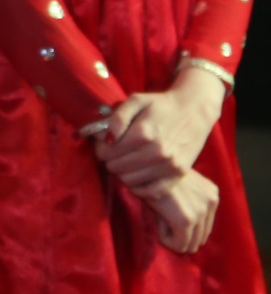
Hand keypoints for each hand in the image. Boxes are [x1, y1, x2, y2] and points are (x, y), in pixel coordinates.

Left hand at [92, 71, 224, 187]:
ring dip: (122, 172)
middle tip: (115, 151)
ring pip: (129, 181)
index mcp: (142, 133)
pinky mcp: (179, 174)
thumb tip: (104, 138)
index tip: (104, 142)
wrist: (194, 110)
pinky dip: (140, 187)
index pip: (105, 152)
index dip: (100, 147)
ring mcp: (169, 165)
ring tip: (126, 160)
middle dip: (109, 159)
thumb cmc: (160, 105)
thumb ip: (117, 118)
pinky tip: (137, 175)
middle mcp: (156, 152)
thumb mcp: (136, 101)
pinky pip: (152, 192)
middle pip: (115, 167)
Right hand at [135, 168, 219, 254]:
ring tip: (160, 219)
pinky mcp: (185, 220)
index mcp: (212, 193)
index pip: (205, 226)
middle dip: (181, 234)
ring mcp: (200, 212)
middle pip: (200, 238)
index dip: (185, 226)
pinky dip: (166, 239)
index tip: (168, 212)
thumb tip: (191, 228)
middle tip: (163, 218)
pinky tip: (158, 221)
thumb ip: (190, 198)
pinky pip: (179, 245)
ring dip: (174, 237)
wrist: (142, 165)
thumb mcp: (179, 181)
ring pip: (191, 244)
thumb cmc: (154, 173)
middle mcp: (211, 201)